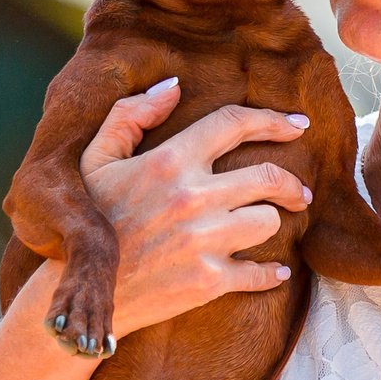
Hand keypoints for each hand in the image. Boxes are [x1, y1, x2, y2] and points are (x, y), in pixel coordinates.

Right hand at [79, 79, 314, 335]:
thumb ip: (130, 115)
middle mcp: (192, 198)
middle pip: (267, 177)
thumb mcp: (95, 160)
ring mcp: (203, 242)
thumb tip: (174, 87)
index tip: (297, 126)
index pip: (234, 124)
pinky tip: (274, 270)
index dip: (273, 120)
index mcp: (170, 160)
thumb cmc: (86, 221)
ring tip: (265, 225)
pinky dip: (272, 273)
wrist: (81, 291)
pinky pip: (260, 273)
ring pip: (268, 222)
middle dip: (290, 183)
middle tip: (298, 192)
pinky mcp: (207, 282)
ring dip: (271, 222)